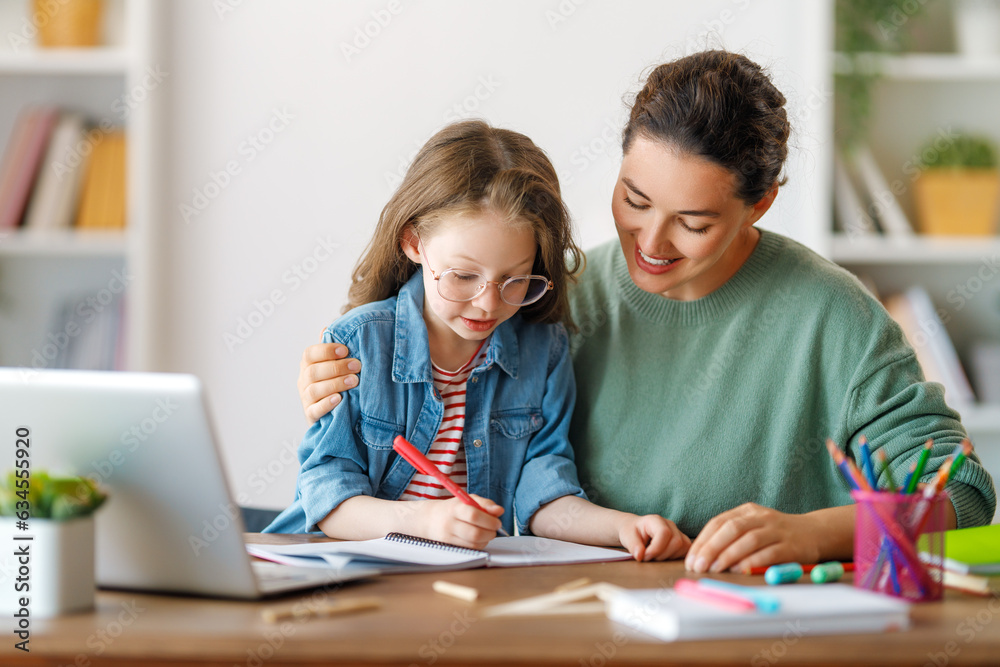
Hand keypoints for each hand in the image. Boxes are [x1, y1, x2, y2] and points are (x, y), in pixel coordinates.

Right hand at [298, 342, 360, 422]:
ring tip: (354, 381)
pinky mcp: (311, 415)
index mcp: (308, 366)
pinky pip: (315, 410)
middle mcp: (304, 381)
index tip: (345, 350)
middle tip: (357, 366)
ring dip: (335, 384)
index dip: (326, 350)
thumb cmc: (335, 383)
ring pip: (314, 390)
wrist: (333, 414)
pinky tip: (340, 399)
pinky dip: (327, 404)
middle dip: (336, 367)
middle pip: (313, 371)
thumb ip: (331, 351)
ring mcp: (306, 399)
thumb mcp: (333, 366)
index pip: (309, 354)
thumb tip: (326, 328)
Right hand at [415, 494, 503, 550]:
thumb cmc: (453, 509)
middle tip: (494, 529)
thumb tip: (500, 511)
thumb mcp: (468, 500)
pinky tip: (478, 538)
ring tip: (486, 532)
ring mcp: (448, 537)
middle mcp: (450, 524)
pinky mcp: (449, 547)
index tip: (497, 522)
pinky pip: (470, 549)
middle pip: (475, 534)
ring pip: (474, 544)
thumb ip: (485, 504)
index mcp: (455, 508)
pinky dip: (479, 545)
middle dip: (490, 533)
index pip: (474, 515)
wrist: (430, 520)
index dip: (489, 520)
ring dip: (486, 540)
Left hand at [618, 514, 690, 561]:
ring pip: (683, 547)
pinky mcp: (682, 541)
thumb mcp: (626, 536)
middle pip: (677, 542)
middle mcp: (670, 525)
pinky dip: (675, 558)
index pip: (664, 533)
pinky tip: (663, 557)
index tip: (645, 556)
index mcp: (656, 520)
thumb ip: (633, 545)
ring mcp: (678, 532)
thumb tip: (640, 556)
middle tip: (649, 557)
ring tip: (655, 556)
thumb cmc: (631, 531)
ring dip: (668, 557)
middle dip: (662, 555)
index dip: (656, 548)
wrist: (635, 530)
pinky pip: (686, 551)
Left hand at [684, 503, 822, 573]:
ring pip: (748, 539)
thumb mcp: (753, 527)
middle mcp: (760, 517)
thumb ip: (731, 537)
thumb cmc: (776, 534)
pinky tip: (739, 570)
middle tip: (698, 566)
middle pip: (731, 529)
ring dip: (728, 555)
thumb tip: (703, 557)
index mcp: (747, 511)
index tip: (691, 559)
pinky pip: (769, 553)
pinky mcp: (791, 546)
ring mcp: (777, 530)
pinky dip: (752, 562)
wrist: (815, 532)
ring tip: (714, 569)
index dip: (702, 541)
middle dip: (711, 548)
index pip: (718, 522)